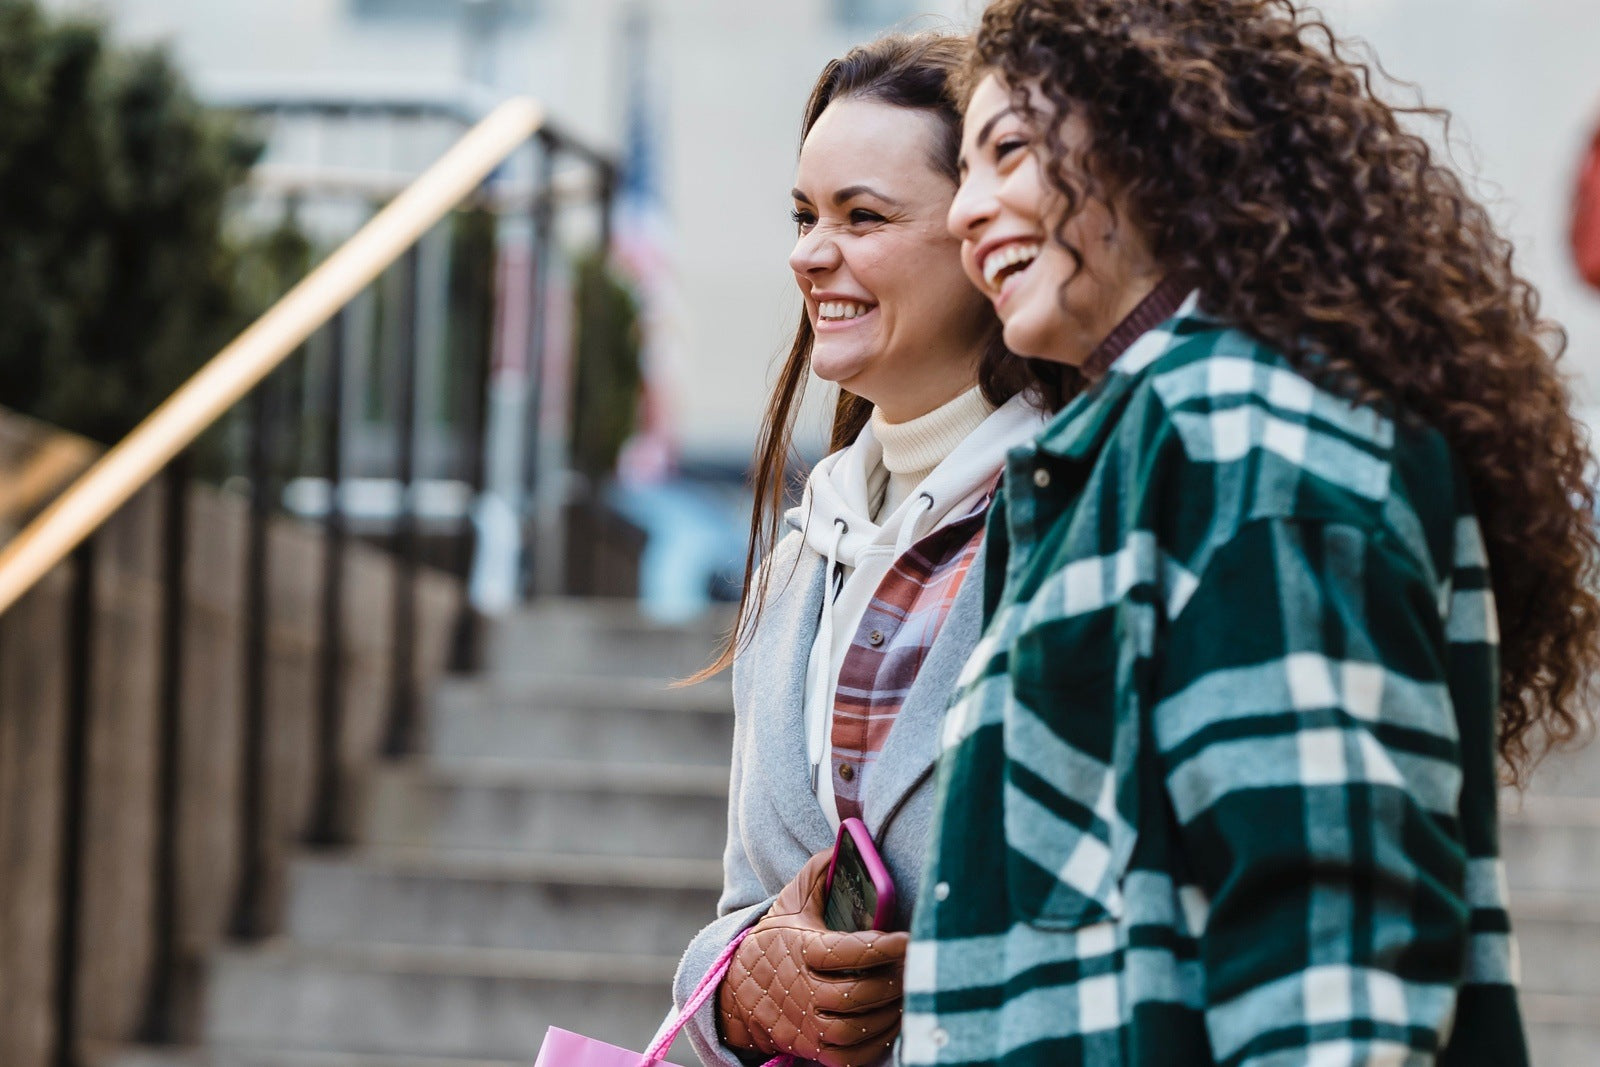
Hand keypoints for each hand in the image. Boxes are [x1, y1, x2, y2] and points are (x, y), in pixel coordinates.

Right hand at [717, 849, 907, 1066]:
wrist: (740, 989)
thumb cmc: (778, 939)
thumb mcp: (793, 900)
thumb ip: (820, 871)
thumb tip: (848, 843)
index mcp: (802, 949)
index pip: (846, 953)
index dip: (880, 948)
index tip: (908, 940)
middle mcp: (802, 990)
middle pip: (854, 995)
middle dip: (892, 982)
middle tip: (916, 967)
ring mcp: (805, 1023)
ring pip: (853, 1029)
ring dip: (887, 1014)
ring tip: (908, 992)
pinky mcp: (811, 1047)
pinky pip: (848, 1057)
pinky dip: (874, 1044)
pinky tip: (891, 1022)